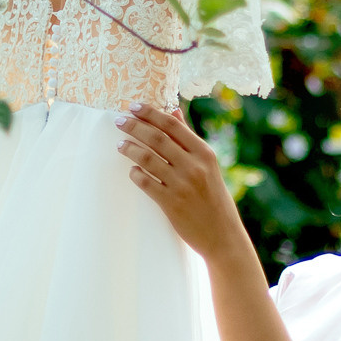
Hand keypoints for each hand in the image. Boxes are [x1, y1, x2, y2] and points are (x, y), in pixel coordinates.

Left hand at [116, 103, 250, 262]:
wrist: (222, 235)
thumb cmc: (213, 197)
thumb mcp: (208, 165)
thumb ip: (188, 138)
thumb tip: (173, 112)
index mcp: (204, 153)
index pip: (173, 126)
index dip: (150, 113)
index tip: (133, 106)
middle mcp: (194, 166)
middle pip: (157, 139)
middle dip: (134, 126)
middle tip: (118, 120)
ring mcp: (182, 185)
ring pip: (147, 159)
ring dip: (130, 148)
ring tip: (119, 144)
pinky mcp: (172, 204)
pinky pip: (146, 183)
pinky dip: (135, 174)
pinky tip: (131, 170)